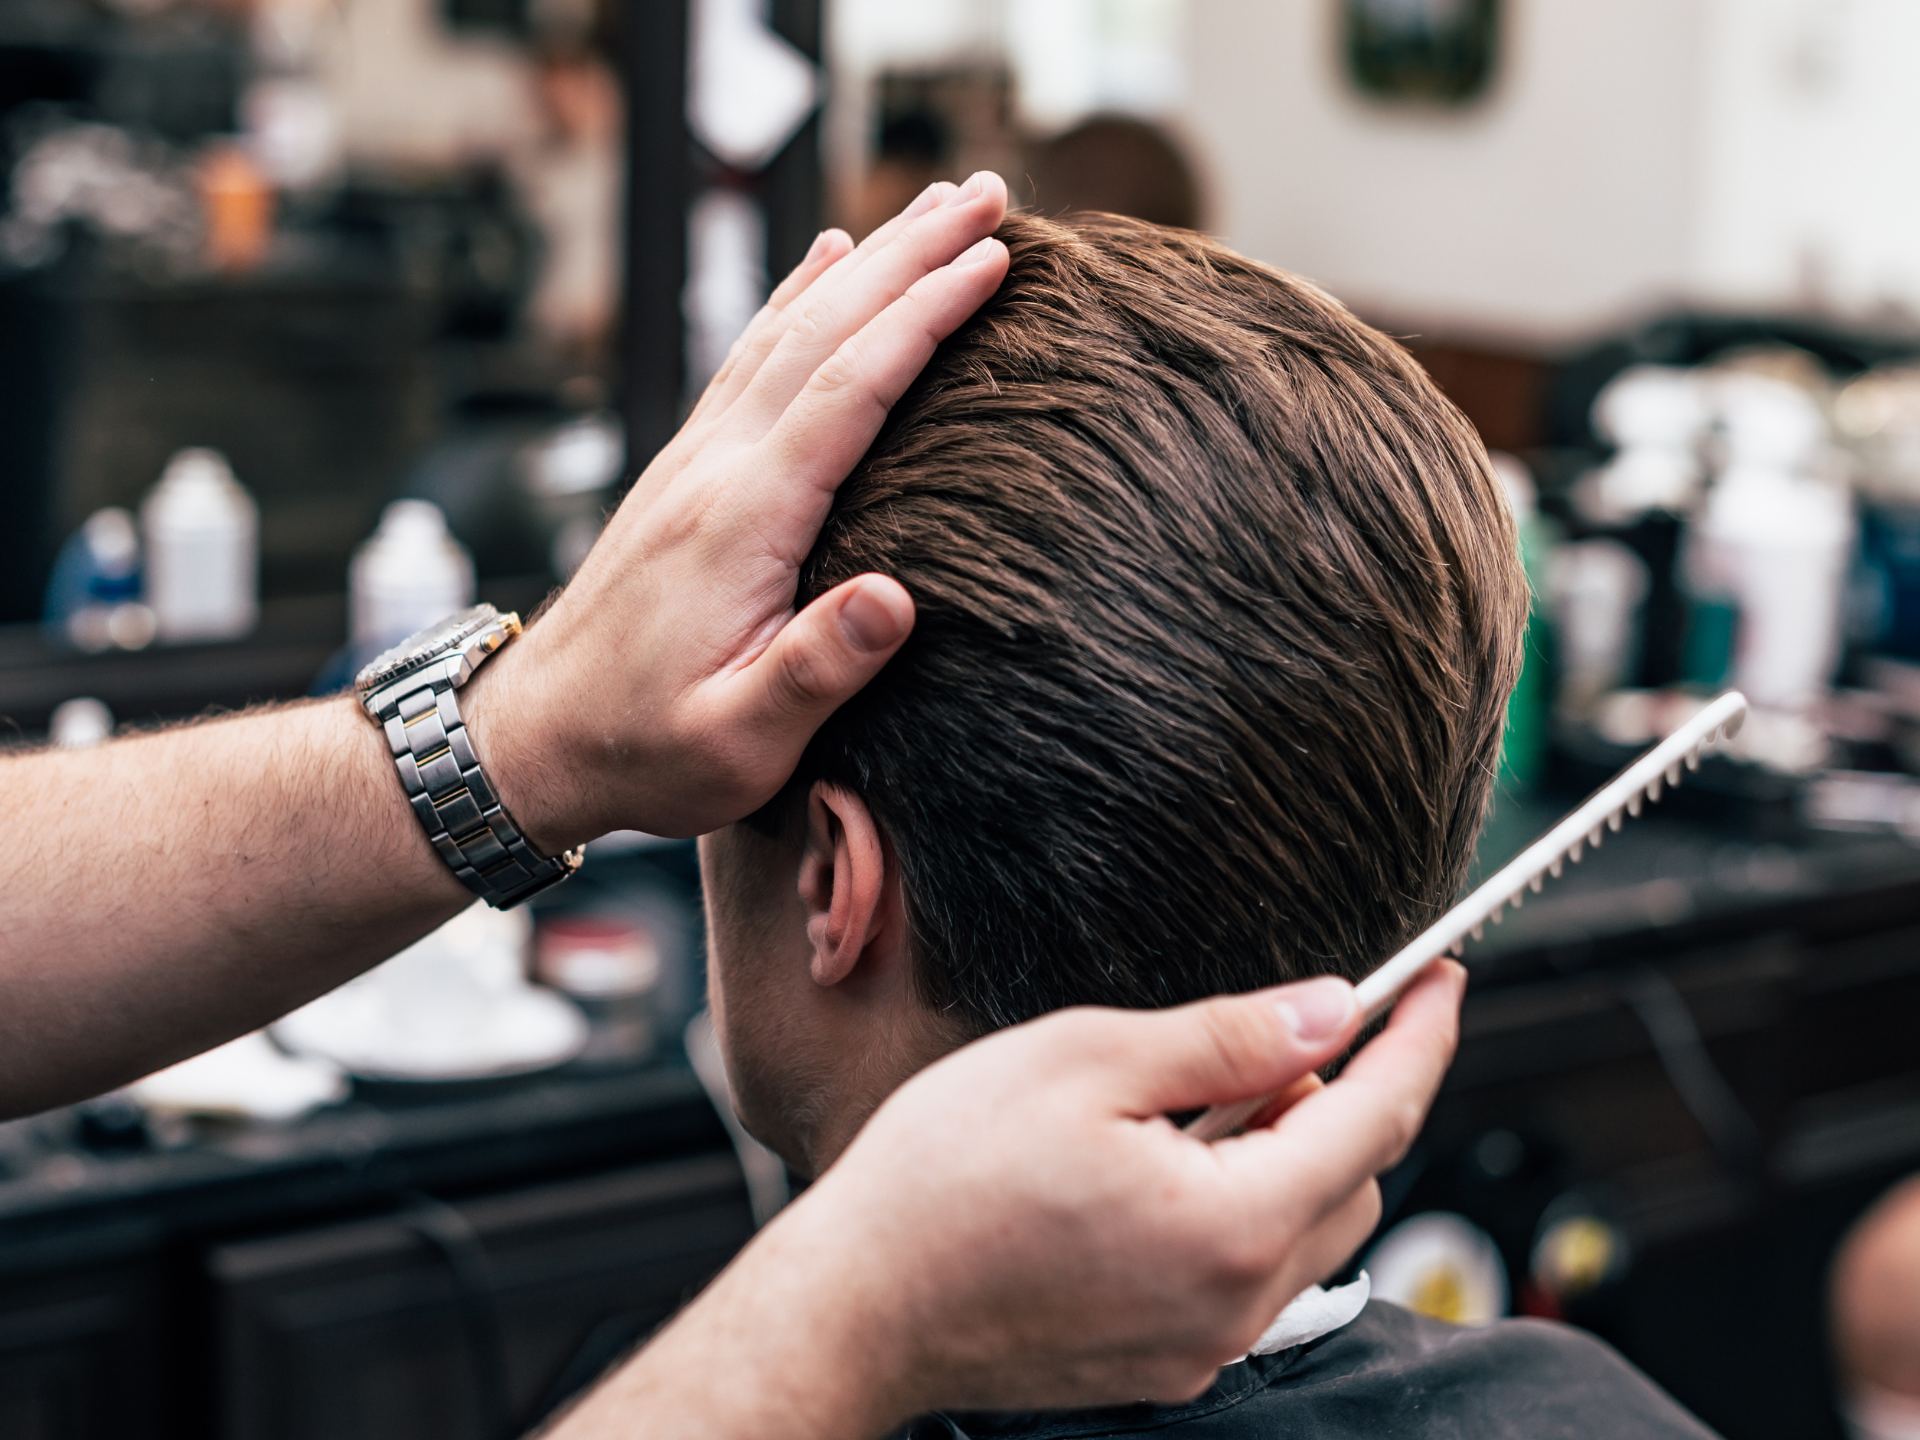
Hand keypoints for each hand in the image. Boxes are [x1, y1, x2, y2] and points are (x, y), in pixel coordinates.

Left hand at [468, 175, 1011, 848]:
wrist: (536, 738)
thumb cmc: (646, 749)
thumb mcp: (739, 742)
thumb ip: (814, 670)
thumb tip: (896, 599)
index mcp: (742, 520)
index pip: (849, 389)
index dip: (925, 317)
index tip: (994, 260)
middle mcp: (715, 466)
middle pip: (824, 329)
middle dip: (911, 254)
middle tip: (991, 194)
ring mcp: (695, 457)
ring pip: (787, 327)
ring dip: (866, 259)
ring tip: (935, 206)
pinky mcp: (687, 468)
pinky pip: (751, 355)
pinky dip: (797, 295)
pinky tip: (825, 259)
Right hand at [555, 962, 1464, 1438]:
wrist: (855, 1306)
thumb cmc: (943, 1179)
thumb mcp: (1085, 1061)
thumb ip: (1228, 1037)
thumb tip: (1332, 1010)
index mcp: (1231, 1224)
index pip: (1378, 1114)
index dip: (1420, 1034)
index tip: (1442, 978)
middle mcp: (1236, 1302)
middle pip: (1356, 1179)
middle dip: (1351, 1092)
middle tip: (1297, 1025)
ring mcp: (1202, 1343)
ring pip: (1307, 1229)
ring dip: (1295, 1149)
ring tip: (1215, 1089)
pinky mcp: (1165, 1359)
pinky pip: (1249, 1271)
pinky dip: (1247, 1201)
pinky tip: (1173, 1157)